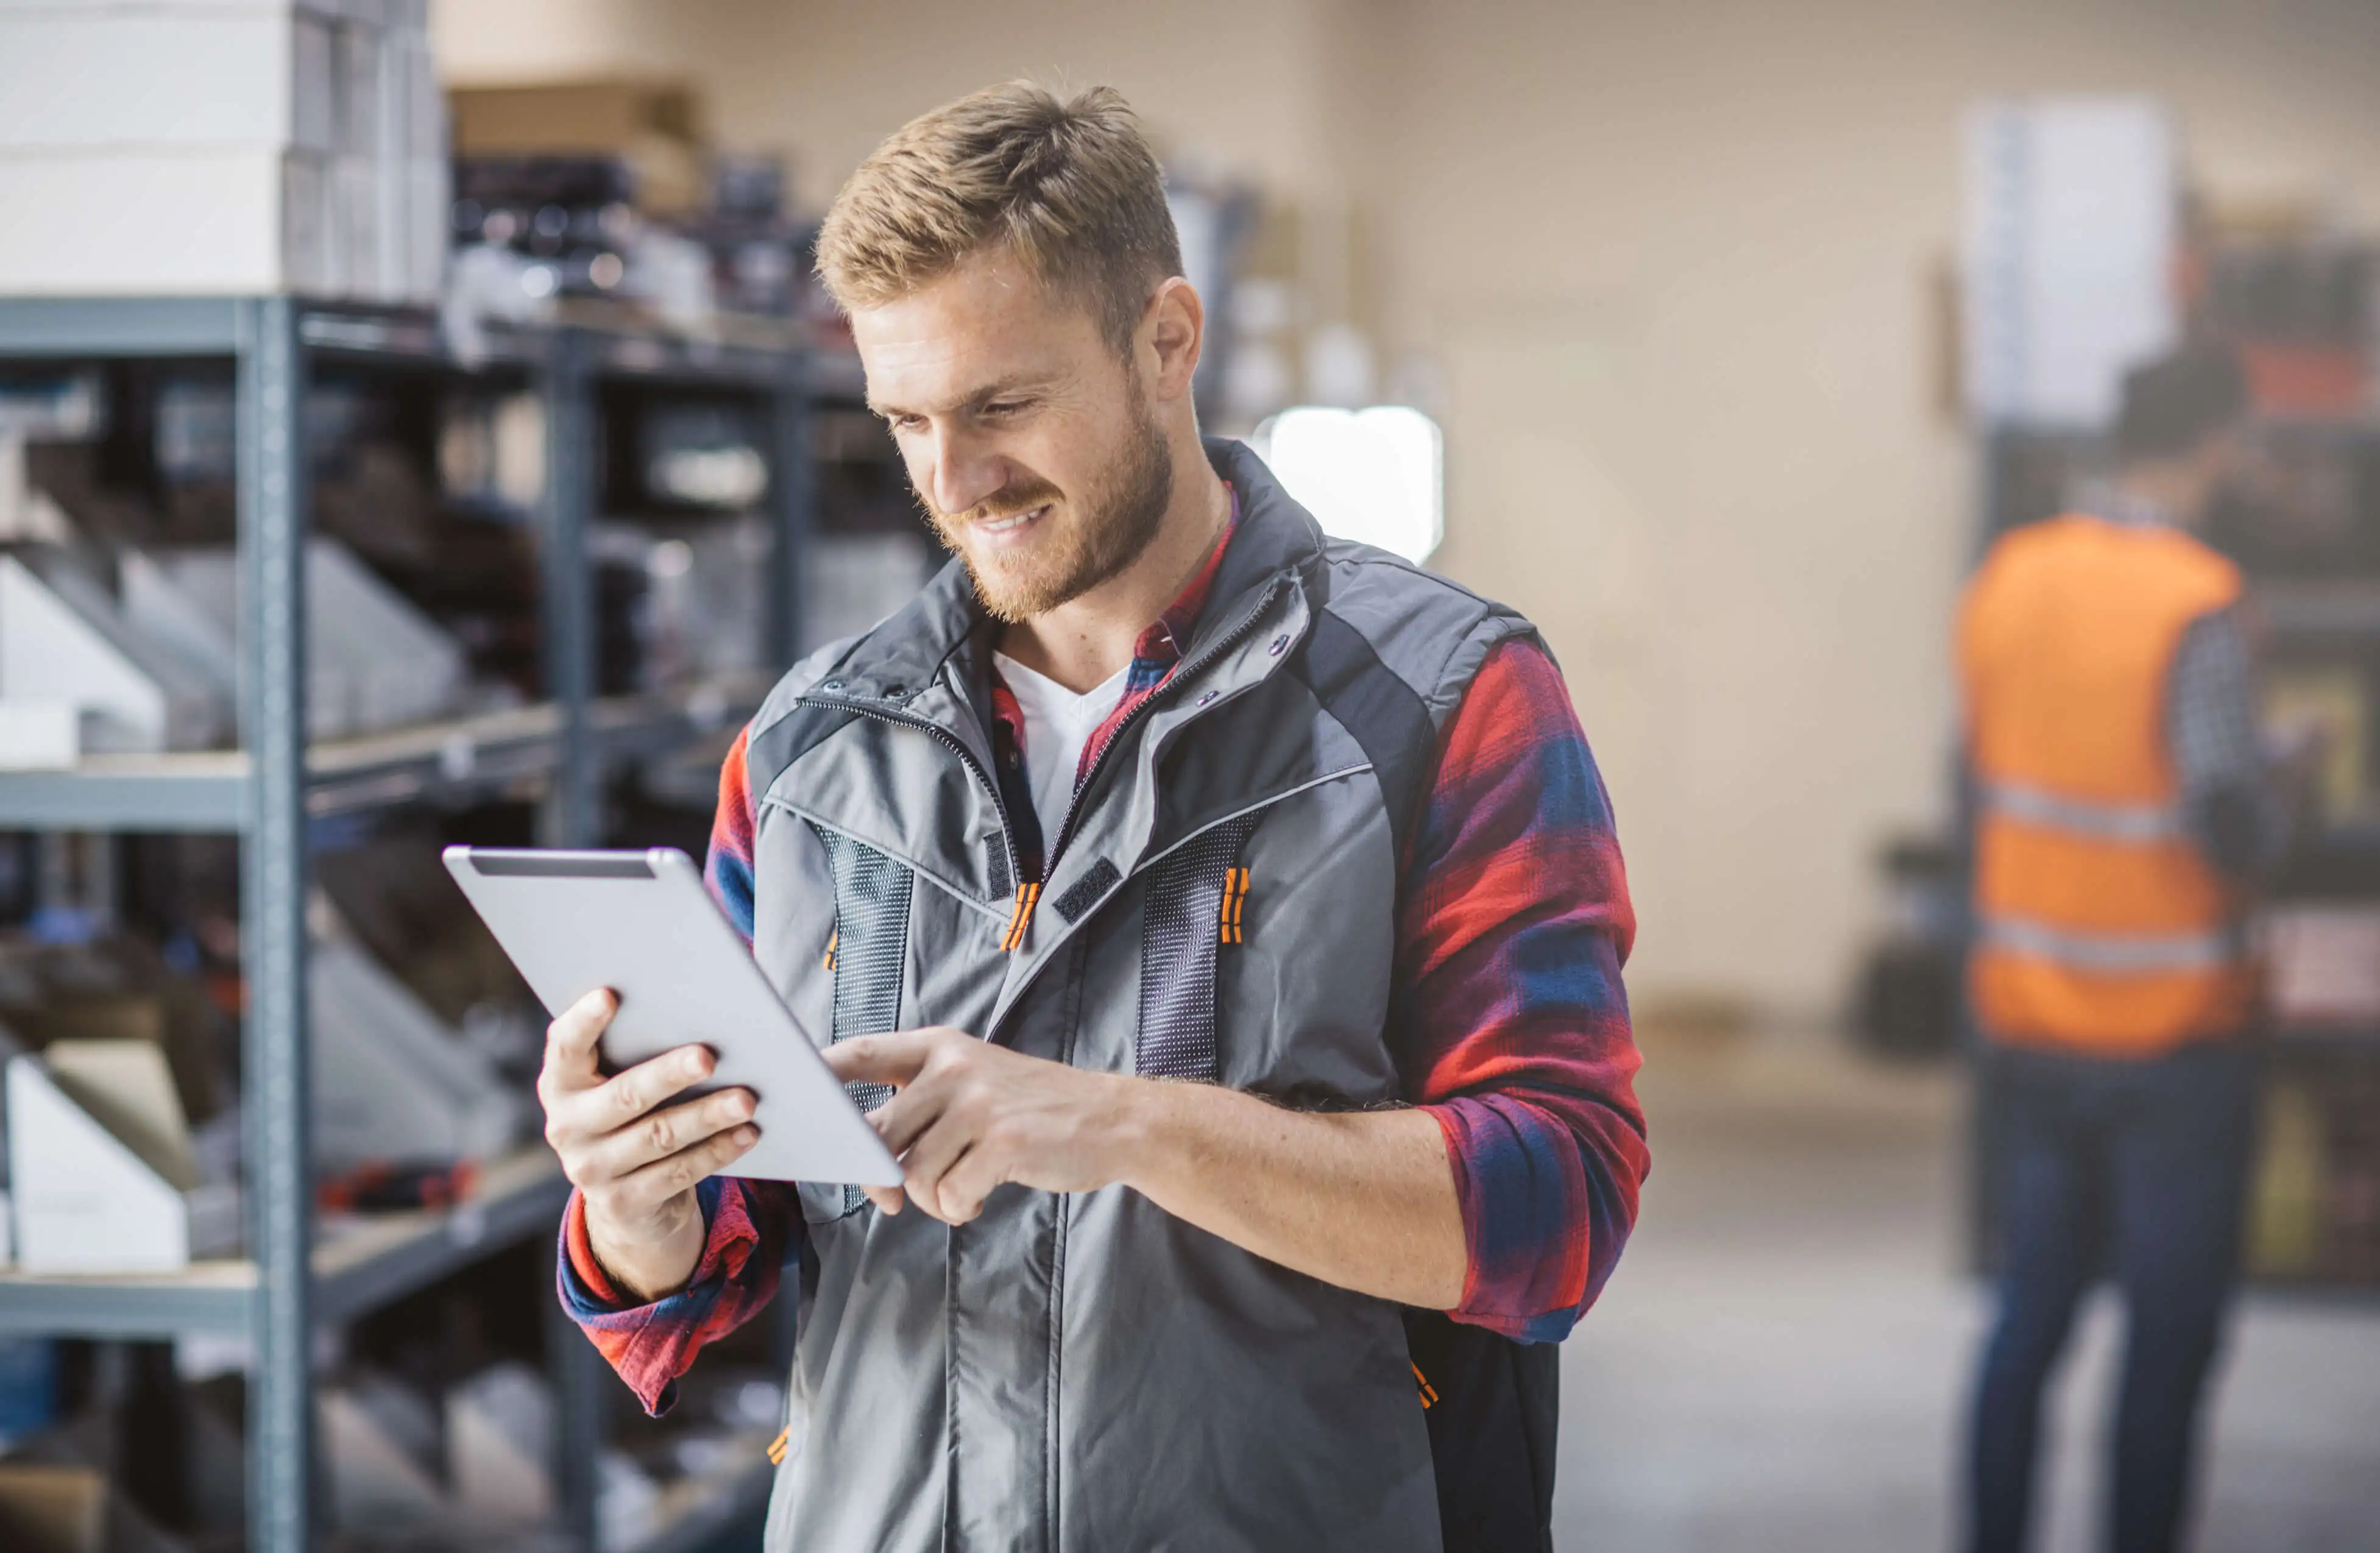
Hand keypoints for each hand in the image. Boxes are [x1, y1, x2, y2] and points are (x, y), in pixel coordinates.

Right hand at [538, 988, 760, 1299]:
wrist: (626, 1198)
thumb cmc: (632, 1112)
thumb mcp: (618, 1081)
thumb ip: (637, 1047)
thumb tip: (702, 1007)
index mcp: (561, 1084)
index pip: (564, 1046)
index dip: (583, 1021)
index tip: (610, 994)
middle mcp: (566, 1126)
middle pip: (625, 1095)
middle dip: (669, 1074)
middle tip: (708, 1056)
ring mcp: (591, 1169)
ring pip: (658, 1136)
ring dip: (707, 1116)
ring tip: (747, 1099)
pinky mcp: (622, 1202)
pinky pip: (678, 1173)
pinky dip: (717, 1150)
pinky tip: (747, 1133)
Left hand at [825, 1027, 1141, 1222]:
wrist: (1113, 1122)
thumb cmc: (1035, 1110)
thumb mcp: (977, 1080)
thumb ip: (922, 1102)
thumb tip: (864, 1152)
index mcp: (941, 1047)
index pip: (861, 1052)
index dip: (818, 1072)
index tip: (788, 1090)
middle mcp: (955, 1067)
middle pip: (877, 1131)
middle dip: (875, 1176)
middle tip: (891, 1200)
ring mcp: (979, 1103)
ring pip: (913, 1173)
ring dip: (933, 1198)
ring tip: (964, 1188)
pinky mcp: (1003, 1143)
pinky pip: (949, 1195)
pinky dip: (960, 1208)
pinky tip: (982, 1195)